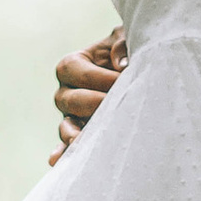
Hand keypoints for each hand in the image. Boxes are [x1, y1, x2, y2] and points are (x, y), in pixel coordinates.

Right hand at [51, 26, 125, 157]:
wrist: (142, 70)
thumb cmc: (131, 50)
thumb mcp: (128, 38)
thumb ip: (123, 43)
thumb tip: (121, 64)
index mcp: (72, 64)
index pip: (75, 71)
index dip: (99, 77)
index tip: (125, 79)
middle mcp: (67, 91)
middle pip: (68, 100)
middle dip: (93, 104)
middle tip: (117, 106)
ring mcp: (71, 116)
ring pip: (65, 126)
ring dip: (72, 135)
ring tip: (79, 142)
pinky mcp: (81, 134)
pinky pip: (68, 146)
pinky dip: (63, 153)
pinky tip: (58, 162)